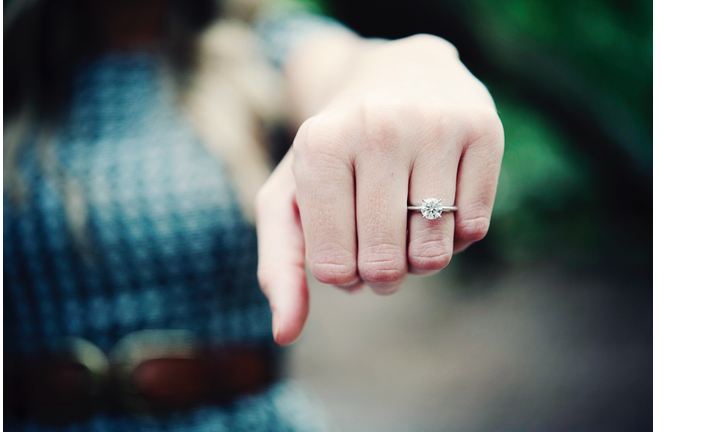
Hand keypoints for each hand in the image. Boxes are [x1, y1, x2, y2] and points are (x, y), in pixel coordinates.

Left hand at [255, 34, 503, 344]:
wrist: (397, 75)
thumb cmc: (337, 152)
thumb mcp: (290, 198)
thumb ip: (279, 265)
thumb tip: (283, 333)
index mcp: (320, 145)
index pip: (333, 268)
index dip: (342, 274)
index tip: (343, 246)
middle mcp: (378, 127)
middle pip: (386, 264)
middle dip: (382, 273)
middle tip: (379, 244)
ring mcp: (435, 125)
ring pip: (435, 253)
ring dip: (420, 258)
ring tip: (407, 224)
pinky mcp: (484, 129)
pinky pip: (476, 230)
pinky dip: (457, 236)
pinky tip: (441, 199)